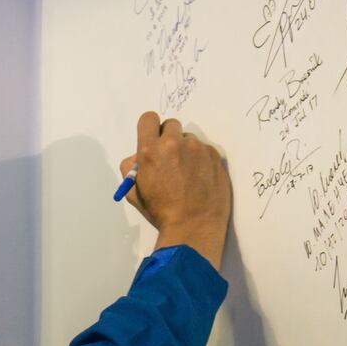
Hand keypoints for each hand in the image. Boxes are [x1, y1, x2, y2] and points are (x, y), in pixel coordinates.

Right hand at [119, 111, 231, 269]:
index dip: (149, 128)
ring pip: (189, 140)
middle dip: (168, 138)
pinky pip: (204, 150)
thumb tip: (138, 159)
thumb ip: (131, 169)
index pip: (148, 119)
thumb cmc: (160, 212)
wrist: (193, 226)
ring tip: (186, 175)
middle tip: (169, 159)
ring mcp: (198, 148)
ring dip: (185, 150)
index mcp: (150, 150)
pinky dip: (200, 160)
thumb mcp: (134, 192)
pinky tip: (199, 180)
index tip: (152, 140)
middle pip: (170, 125)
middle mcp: (174, 143)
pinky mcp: (215, 155)